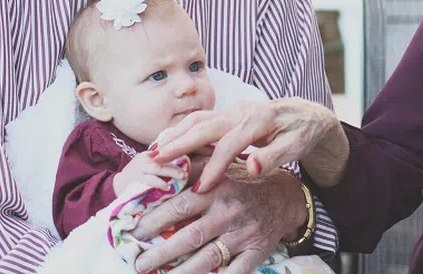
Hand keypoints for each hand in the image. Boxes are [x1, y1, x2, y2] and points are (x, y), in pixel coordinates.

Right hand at [113, 151, 189, 195]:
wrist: (117, 185)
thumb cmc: (136, 176)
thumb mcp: (147, 165)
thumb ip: (161, 164)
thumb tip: (183, 166)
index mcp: (148, 154)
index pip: (164, 150)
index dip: (177, 153)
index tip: (188, 159)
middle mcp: (143, 159)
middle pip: (162, 158)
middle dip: (176, 165)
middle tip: (186, 172)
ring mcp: (139, 169)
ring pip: (157, 168)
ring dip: (171, 173)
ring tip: (181, 178)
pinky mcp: (136, 180)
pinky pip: (150, 180)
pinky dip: (160, 183)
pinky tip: (167, 187)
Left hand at [131, 164, 305, 273]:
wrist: (286, 195)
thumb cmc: (244, 181)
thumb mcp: (221, 165)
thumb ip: (193, 165)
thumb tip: (159, 159)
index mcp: (217, 189)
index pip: (181, 206)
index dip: (155, 219)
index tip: (135, 231)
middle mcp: (229, 212)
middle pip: (191, 236)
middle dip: (162, 252)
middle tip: (139, 263)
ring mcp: (244, 234)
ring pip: (209, 257)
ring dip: (182, 272)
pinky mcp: (257, 251)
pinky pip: (236, 271)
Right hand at [152, 98, 347, 191]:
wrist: (307, 114)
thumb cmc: (302, 133)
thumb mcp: (297, 146)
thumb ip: (274, 157)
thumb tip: (253, 169)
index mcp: (259, 120)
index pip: (231, 144)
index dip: (214, 166)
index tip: (200, 188)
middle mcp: (241, 111)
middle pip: (204, 126)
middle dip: (179, 143)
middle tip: (155, 160)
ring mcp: (232, 110)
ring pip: (197, 119)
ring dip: (174, 134)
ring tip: (153, 152)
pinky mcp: (228, 114)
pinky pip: (200, 120)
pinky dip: (181, 130)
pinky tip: (166, 143)